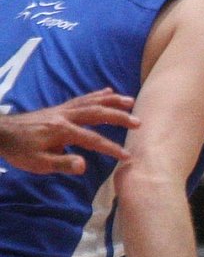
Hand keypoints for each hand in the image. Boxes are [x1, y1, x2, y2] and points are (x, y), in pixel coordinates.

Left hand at [0, 89, 137, 173]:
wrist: (1, 133)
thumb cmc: (20, 151)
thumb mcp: (38, 163)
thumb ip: (62, 163)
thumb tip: (84, 165)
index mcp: (61, 130)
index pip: (92, 139)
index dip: (111, 148)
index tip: (128, 156)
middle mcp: (65, 115)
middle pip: (96, 113)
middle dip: (118, 117)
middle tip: (138, 122)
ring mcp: (62, 109)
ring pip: (91, 102)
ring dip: (112, 101)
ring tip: (131, 101)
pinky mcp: (60, 108)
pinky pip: (82, 98)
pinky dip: (96, 94)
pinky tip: (108, 91)